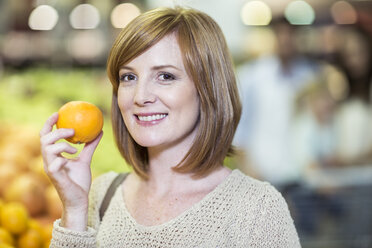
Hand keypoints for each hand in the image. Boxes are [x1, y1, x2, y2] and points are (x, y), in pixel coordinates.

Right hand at [40, 112, 102, 229]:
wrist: (79, 199)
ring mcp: (49, 168)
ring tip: (74, 148)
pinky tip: (72, 157)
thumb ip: (90, 146)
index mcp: (53, 155)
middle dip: (56, 131)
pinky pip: (54, 163)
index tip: (58, 113)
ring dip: (62, 144)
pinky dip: (62, 158)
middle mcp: (48, 160)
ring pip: (47, 148)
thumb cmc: (79, 181)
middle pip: (44, 139)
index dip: (49, 123)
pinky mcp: (54, 176)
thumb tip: (99, 131)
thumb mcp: (86, 159)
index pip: (46, 136)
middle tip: (72, 130)